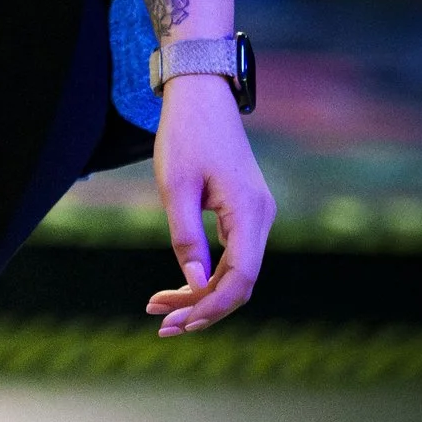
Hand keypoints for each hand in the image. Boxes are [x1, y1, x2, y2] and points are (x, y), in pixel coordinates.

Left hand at [146, 76, 274, 333]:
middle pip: (240, 282)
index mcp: (250, 211)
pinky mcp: (246, 213)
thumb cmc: (185, 136)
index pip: (241, 276)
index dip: (212, 305)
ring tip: (160, 309)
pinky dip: (207, 275)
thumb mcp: (175, 187)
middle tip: (160, 324)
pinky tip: (178, 288)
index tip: (178, 321)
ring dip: (201, 295)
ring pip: (236, 272)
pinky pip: (232, 256)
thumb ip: (185, 236)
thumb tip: (195, 283)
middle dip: (202, 307)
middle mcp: (262, 217)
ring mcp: (257, 216)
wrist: (201, 96)